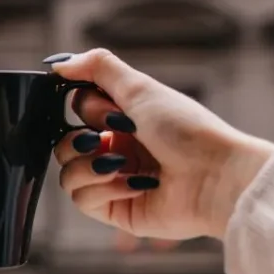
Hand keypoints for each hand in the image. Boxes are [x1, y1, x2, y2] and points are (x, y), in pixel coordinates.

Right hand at [47, 48, 273, 240]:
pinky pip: (83, 200)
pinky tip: (135, 184)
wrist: (216, 175)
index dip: (85, 109)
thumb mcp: (140, 87)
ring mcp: (115, 180)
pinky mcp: (118, 210)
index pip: (77, 110)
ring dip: (89, 166)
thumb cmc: (186, 129)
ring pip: (67, 174)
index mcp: (123, 118)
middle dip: (79, 140)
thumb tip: (57, 63)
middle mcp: (117, 149)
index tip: (110, 110)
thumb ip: (97, 67)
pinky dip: (104, 188)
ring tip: (120, 164)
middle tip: (108, 138)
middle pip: (65, 144)